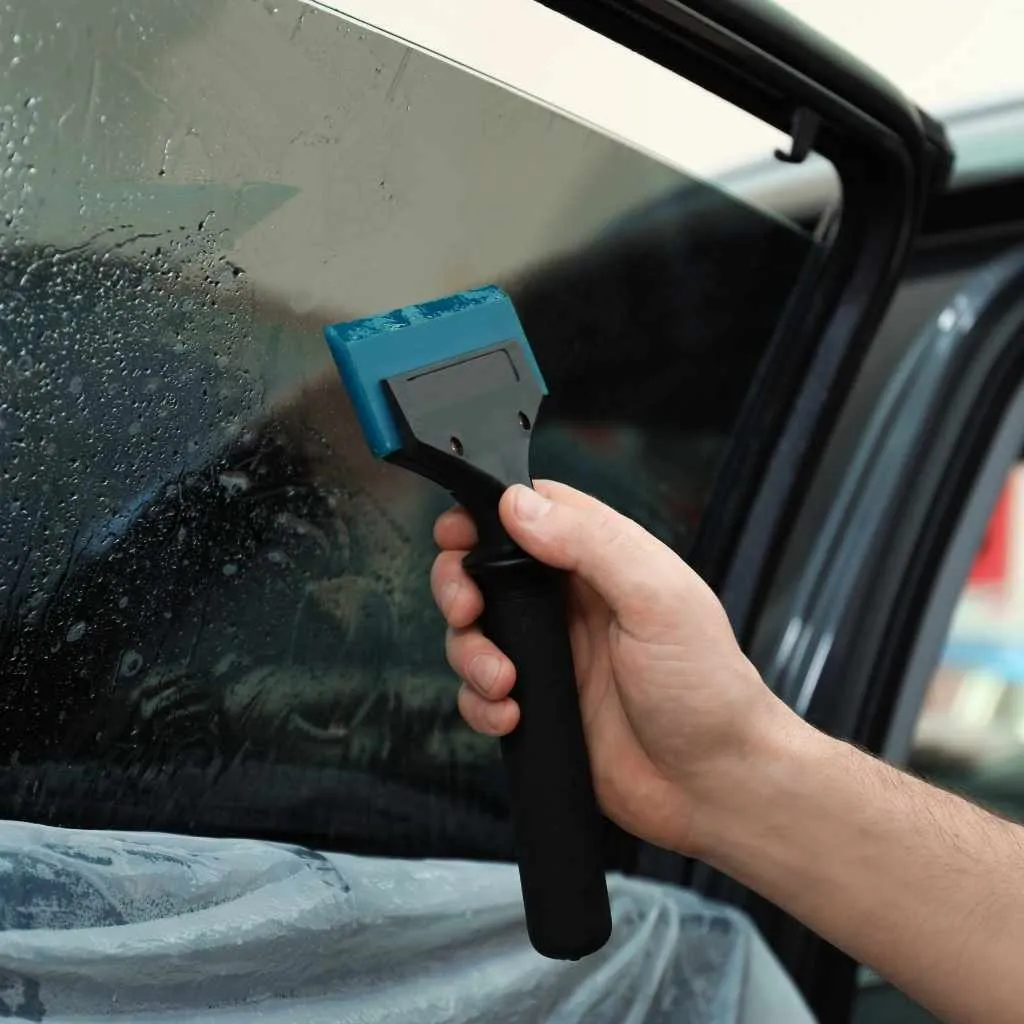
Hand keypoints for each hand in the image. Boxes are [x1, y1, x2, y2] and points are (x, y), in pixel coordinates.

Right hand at [431, 480, 795, 855]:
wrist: (715, 785)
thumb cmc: (708, 688)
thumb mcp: (657, 597)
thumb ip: (591, 542)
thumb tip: (519, 504)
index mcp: (604, 559)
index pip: (531, 511)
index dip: (484, 515)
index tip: (456, 534)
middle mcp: (571, 602)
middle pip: (484, 569)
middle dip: (458, 586)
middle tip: (466, 609)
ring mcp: (552, 654)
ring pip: (474, 632)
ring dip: (470, 654)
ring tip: (504, 681)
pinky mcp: (539, 703)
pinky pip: (480, 693)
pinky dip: (480, 704)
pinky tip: (512, 713)